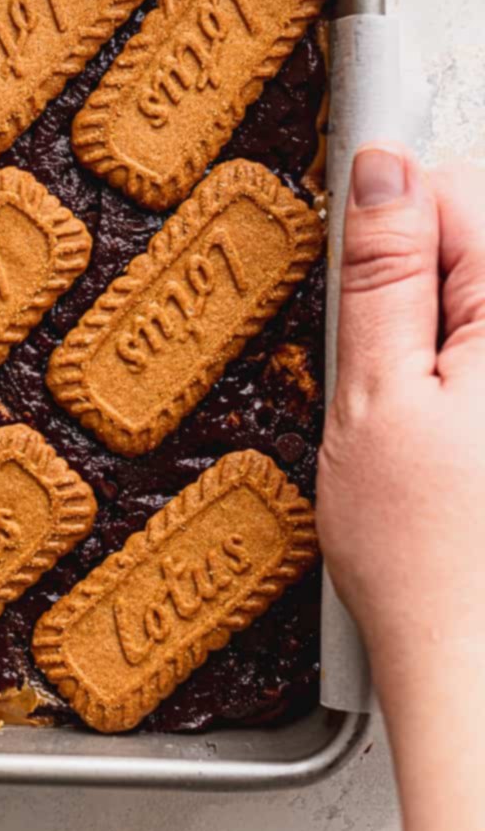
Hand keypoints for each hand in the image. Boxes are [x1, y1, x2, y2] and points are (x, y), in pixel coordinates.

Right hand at [317, 146, 484, 731]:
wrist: (478, 663)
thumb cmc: (426, 557)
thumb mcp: (372, 398)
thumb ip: (380, 274)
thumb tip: (382, 167)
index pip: (455, 189)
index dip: (388, 226)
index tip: (358, 280)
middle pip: (477, 239)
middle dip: (421, 285)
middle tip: (392, 378)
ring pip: (480, 300)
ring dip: (443, 335)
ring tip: (426, 423)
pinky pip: (483, 356)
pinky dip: (463, 378)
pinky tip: (455, 444)